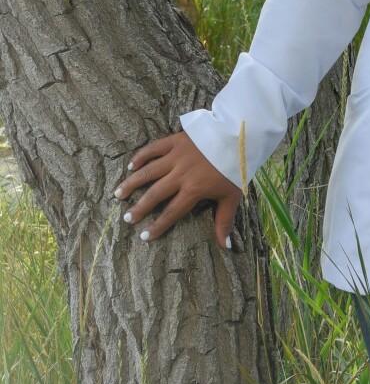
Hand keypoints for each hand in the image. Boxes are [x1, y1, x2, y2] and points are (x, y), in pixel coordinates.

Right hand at [113, 131, 241, 248]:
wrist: (238, 136)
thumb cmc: (235, 167)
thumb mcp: (232, 196)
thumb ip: (225, 221)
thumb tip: (226, 247)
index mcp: (194, 188)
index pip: (172, 212)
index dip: (158, 226)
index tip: (144, 236)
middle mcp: (181, 173)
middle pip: (155, 194)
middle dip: (139, 207)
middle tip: (127, 218)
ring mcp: (176, 156)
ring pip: (148, 171)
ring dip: (132, 183)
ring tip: (118, 194)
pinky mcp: (175, 140)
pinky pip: (153, 149)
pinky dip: (141, 157)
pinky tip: (131, 166)